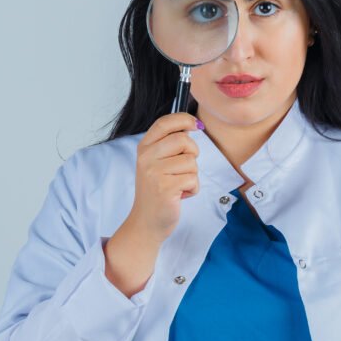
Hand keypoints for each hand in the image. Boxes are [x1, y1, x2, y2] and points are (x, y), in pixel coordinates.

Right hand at [126, 112, 202, 244]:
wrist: (147, 221)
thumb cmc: (158, 190)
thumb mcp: (157, 162)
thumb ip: (170, 144)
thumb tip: (193, 124)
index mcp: (144, 148)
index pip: (164, 123)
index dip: (184, 119)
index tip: (196, 125)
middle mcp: (146, 158)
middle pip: (183, 140)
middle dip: (192, 153)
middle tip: (185, 168)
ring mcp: (154, 173)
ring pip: (191, 161)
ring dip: (192, 175)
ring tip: (179, 185)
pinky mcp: (165, 188)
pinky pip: (193, 179)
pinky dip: (193, 189)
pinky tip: (180, 195)